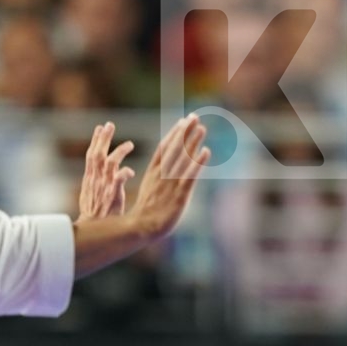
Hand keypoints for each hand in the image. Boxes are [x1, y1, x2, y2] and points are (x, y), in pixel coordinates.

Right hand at [76, 122, 134, 221]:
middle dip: (103, 139)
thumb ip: (96, 181)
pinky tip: (131, 171)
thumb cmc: (96, 216)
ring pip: (108, 163)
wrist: (93, 231)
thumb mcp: (92, 195)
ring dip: (119, 152)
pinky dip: (124, 172)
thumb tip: (101, 170)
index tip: (100, 127)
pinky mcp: (111, 196)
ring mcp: (103, 187)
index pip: (91, 155)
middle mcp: (95, 180)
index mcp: (90, 179)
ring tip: (130, 144)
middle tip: (110, 124)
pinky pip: (118, 180)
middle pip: (97, 154)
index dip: (96, 140)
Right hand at [124, 113, 208, 242]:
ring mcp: (170, 184)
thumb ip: (157, 179)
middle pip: (174, 148)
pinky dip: (197, 163)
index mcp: (152, 173)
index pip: (163, 148)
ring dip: (192, 142)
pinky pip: (190, 176)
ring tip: (202, 128)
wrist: (140, 228)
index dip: (174, 134)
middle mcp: (161, 175)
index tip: (182, 122)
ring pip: (182, 158)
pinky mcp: (179, 196)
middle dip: (184, 132)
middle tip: (194, 117)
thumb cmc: (144, 213)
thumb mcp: (148, 190)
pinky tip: (205, 151)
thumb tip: (163, 170)